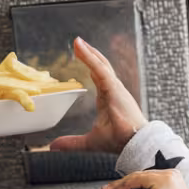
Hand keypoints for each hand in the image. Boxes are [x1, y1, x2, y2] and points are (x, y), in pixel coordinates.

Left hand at [49, 37, 145, 154]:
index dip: (90, 65)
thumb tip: (54, 146)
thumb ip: (72, 142)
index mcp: (108, 98)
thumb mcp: (89, 141)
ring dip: (88, 52)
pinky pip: (100, 69)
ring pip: (100, 64)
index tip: (81, 56)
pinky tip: (80, 47)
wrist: (134, 144)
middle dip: (90, 54)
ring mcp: (115, 87)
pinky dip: (90, 57)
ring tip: (77, 42)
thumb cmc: (120, 141)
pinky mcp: (114, 87)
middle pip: (101, 66)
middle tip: (78, 44)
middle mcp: (112, 90)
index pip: (99, 76)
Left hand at [102, 169, 188, 188]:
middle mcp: (173, 174)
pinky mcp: (164, 182)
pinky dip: (125, 185)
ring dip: (120, 184)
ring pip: (137, 177)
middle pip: (141, 176)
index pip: (146, 178)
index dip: (129, 183)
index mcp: (175, 178)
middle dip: (122, 183)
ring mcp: (169, 177)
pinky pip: (138, 180)